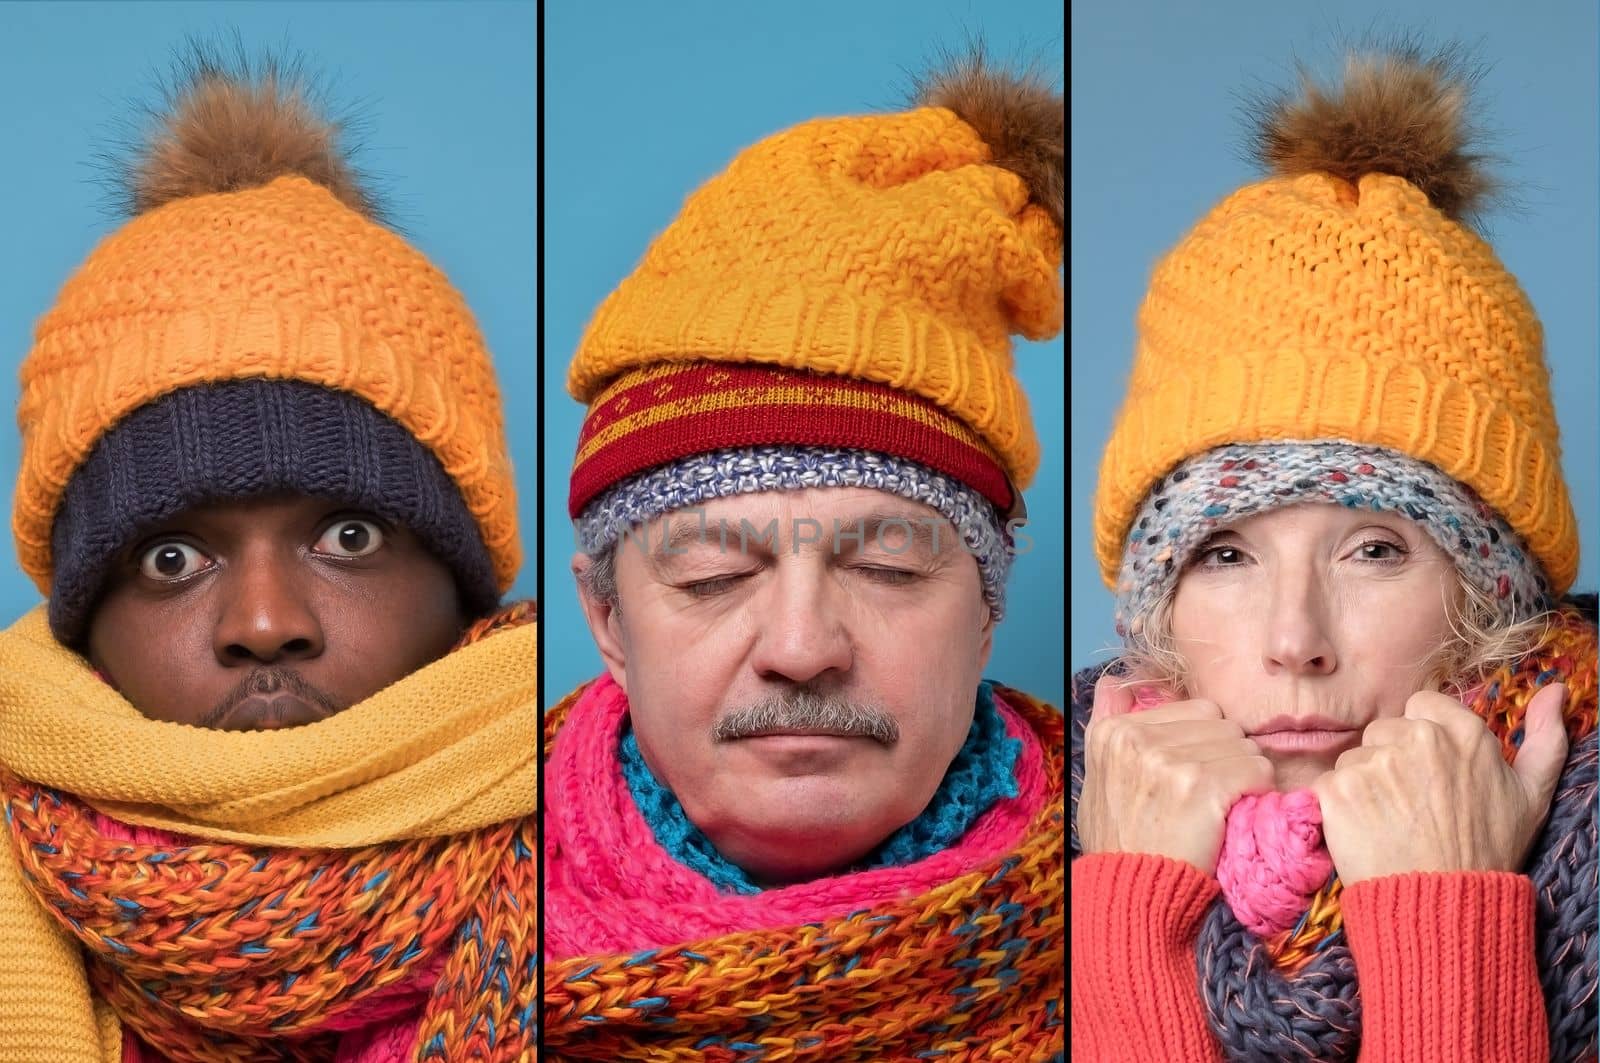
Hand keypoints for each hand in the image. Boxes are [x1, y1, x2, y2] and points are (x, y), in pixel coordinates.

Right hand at [1078, 674, 1275, 873]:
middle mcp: (1138, 738)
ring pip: (1243, 745)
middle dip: (1227, 755)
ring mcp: (1170, 761)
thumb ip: (1108, 726)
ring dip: (1244, 774)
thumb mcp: (1098, 777)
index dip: (1205, 743)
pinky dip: (1258, 791)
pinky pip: (1257, 770)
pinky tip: (1238, 811)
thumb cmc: (1121, 839)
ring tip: (1224, 804)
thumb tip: (1116, 682)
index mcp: (1114, 731)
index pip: (1195, 709)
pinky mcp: (1203, 787)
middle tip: (1213, 793)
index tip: (1194, 776)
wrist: (1131, 891)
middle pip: (1222, 724)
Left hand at [1312, 684, 1568, 884]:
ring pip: (1354, 757)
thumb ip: (1546, 738)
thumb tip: (1556, 690)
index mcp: (1462, 732)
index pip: (1421, 705)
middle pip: (1383, 730)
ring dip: (1363, 784)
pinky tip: (1364, 831)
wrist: (1445, 905)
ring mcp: (1375, 762)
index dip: (1420, 737)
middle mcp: (1417, 739)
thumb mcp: (1531, 795)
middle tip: (1411, 804)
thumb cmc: (1488, 851)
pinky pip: (1326, 784)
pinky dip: (1337, 807)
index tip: (1428, 771)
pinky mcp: (1338, 788)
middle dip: (1391, 760)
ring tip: (1390, 822)